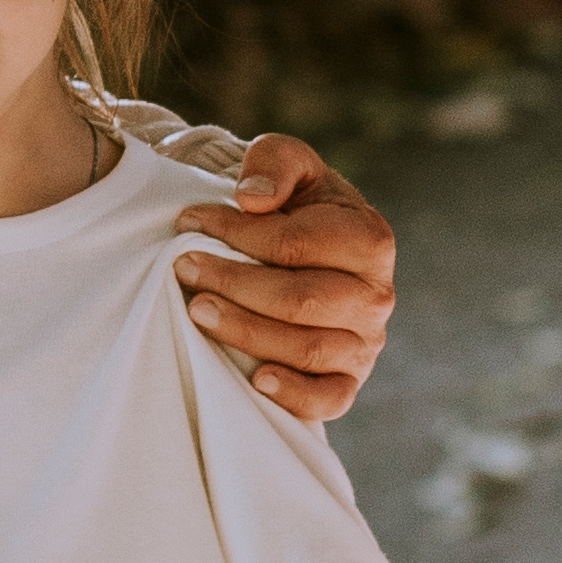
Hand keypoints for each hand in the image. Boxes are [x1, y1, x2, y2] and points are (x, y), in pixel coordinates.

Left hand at [174, 132, 395, 420]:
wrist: (308, 247)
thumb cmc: (295, 203)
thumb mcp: (288, 163)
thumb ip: (273, 163)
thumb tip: (251, 199)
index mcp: (371, 238)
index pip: (297, 243)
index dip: (238, 234)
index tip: (189, 223)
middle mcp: (378, 296)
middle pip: (301, 299)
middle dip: (234, 284)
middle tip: (184, 269)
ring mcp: (366, 343)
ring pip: (308, 348)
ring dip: (246, 332)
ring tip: (197, 310)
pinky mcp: (349, 380)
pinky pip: (329, 399)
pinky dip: (294, 395)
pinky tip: (254, 379)